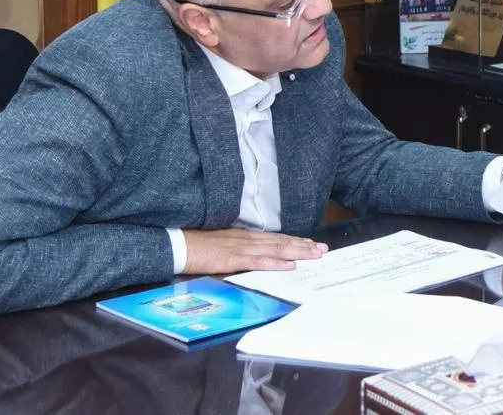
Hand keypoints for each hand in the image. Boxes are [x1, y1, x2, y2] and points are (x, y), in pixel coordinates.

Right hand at [181, 228, 327, 274]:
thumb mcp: (223, 244)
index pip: (275, 237)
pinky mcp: (234, 259)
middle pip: (281, 241)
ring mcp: (242, 248)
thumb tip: (253, 255)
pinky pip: (259, 261)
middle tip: (323, 249)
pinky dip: (275, 263)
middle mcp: (247, 239)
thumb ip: (239, 248)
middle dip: (303, 245)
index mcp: (244, 236)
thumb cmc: (198, 246)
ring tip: (314, 254)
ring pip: (275, 249)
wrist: (179, 245)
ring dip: (297, 251)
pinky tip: (289, 265)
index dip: (294, 240)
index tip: (311, 243)